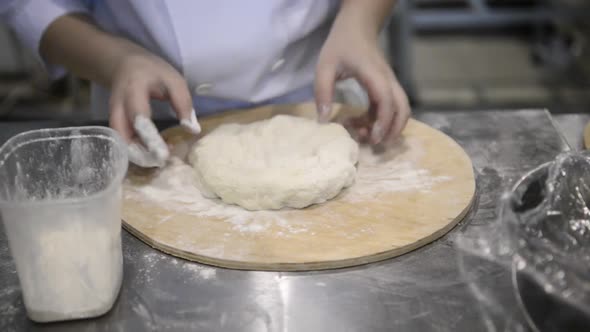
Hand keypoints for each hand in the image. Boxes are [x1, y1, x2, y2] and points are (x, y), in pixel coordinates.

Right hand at [109, 54, 200, 166]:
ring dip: (139, 155)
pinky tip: (153, 154)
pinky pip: (122, 142)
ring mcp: (113, 116)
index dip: (150, 138)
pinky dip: (136, 151)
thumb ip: (183, 103)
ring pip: (120, 143)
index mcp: (133, 90)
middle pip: (122, 136)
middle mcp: (118, 106)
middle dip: (140, 154)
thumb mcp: (173, 79)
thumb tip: (192, 130)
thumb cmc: (151, 71)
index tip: (163, 155)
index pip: (139, 117)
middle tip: (161, 162)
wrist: (123, 64)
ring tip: (160, 160)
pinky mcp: (114, 124)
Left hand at [314, 7, 410, 146]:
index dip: (383, 121)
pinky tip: (361, 124)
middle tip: (375, 144)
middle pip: (403, 108)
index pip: (387, 100)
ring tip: (367, 137)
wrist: (357, 28)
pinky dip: (380, 120)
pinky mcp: (386, 87)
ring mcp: (389, 84)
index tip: (373, 137)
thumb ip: (322, 92)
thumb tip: (323, 120)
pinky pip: (390, 108)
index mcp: (374, 74)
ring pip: (401, 110)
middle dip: (393, 130)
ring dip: (388, 127)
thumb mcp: (324, 67)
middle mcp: (387, 80)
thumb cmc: (341, 46)